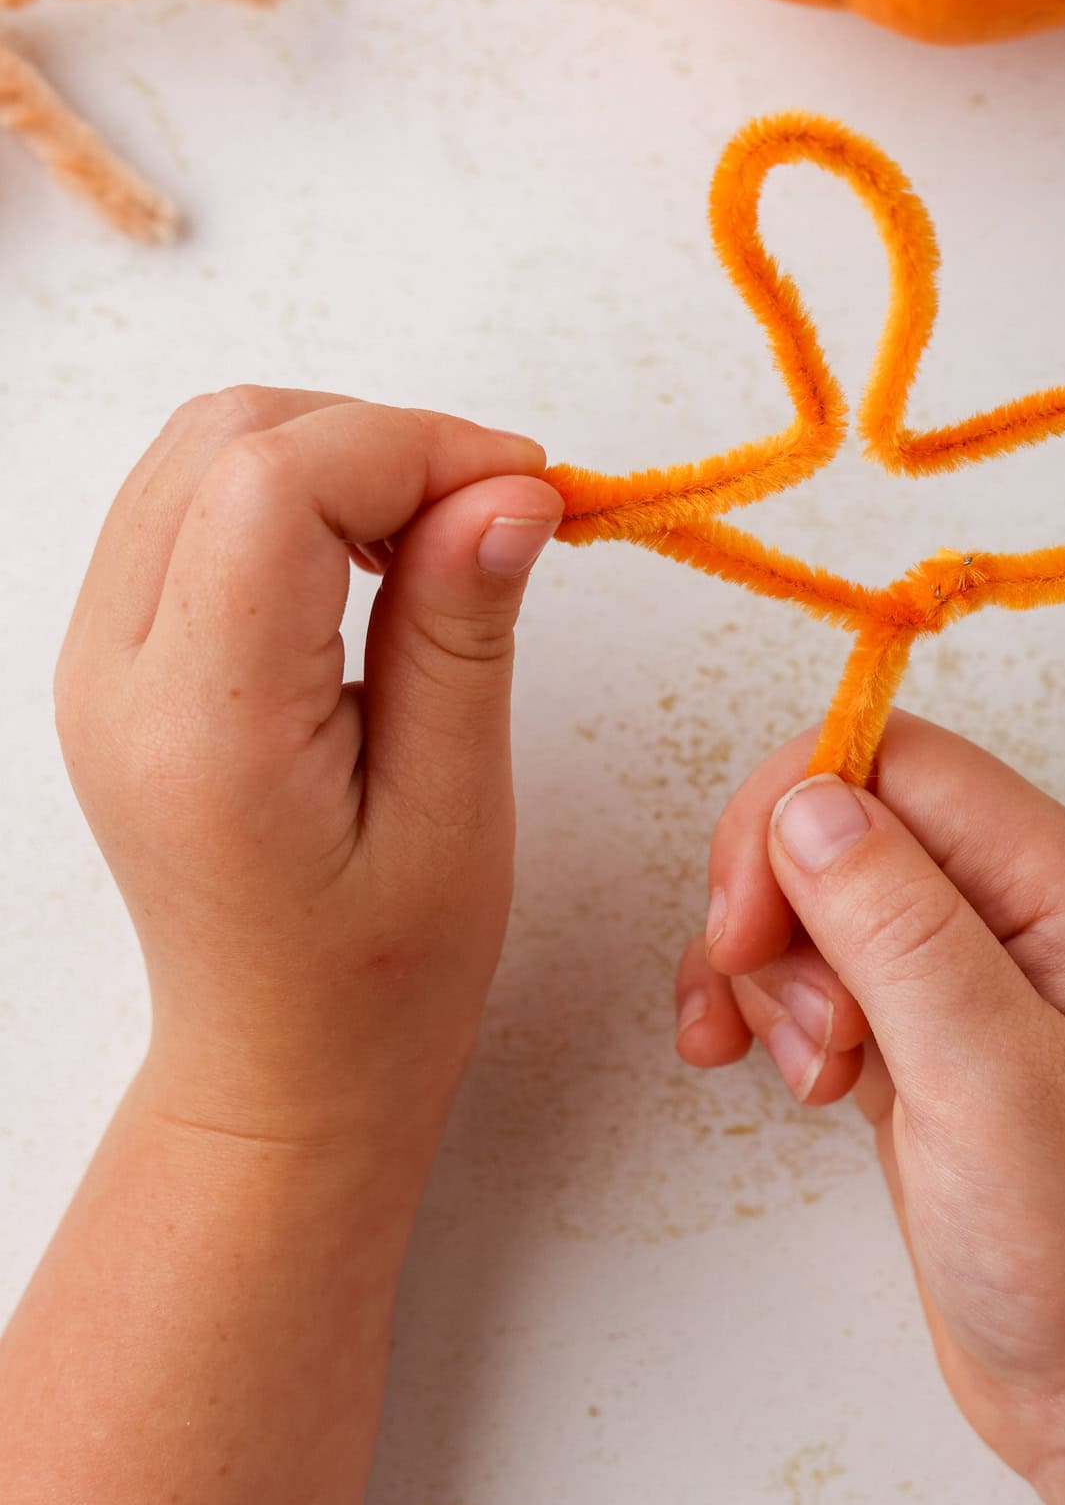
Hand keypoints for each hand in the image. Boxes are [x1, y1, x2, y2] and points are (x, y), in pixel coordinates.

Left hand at [54, 387, 562, 1150]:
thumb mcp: (455, 813)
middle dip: (378, 439)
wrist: (280, 1067)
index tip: (529, 492)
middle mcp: (115, 678)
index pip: (277, 484)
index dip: (417, 448)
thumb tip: (507, 488)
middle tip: (493, 513)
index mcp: (203, 729)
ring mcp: (96, 661)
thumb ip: (462, 632)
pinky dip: (290, 490)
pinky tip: (368, 557)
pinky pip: (187, 502)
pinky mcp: (115, 656)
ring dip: (334, 454)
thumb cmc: (378, 978)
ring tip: (436, 536)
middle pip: (227, 437)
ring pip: (200, 449)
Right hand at [675, 713, 1064, 1494]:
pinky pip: (808, 969)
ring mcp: (958, 972)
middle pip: (837, 817)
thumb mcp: (993, 1082)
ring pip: (809, 897)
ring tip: (809, 1079)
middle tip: (789, 1024)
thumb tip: (805, 800)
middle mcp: (1010, 906)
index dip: (790, 818)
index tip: (745, 931)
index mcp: (1056, 882)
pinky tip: (758, 1073)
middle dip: (773, 908)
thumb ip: (901, 929)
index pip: (891, 760)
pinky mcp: (913, 1035)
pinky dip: (763, 1009)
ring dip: (768, 976)